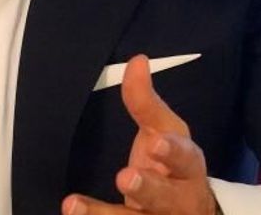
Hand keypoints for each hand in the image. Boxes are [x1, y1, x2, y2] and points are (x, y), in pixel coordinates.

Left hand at [61, 54, 216, 214]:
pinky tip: (72, 213)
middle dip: (148, 188)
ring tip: (74, 205)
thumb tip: (137, 61)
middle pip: (166, 198)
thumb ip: (147, 102)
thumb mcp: (165, 132)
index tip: (155, 143)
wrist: (189, 214)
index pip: (185, 159)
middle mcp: (179, 201)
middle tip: (125, 176)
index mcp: (188, 168)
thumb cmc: (173, 167)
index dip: (173, 152)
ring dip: (106, 214)